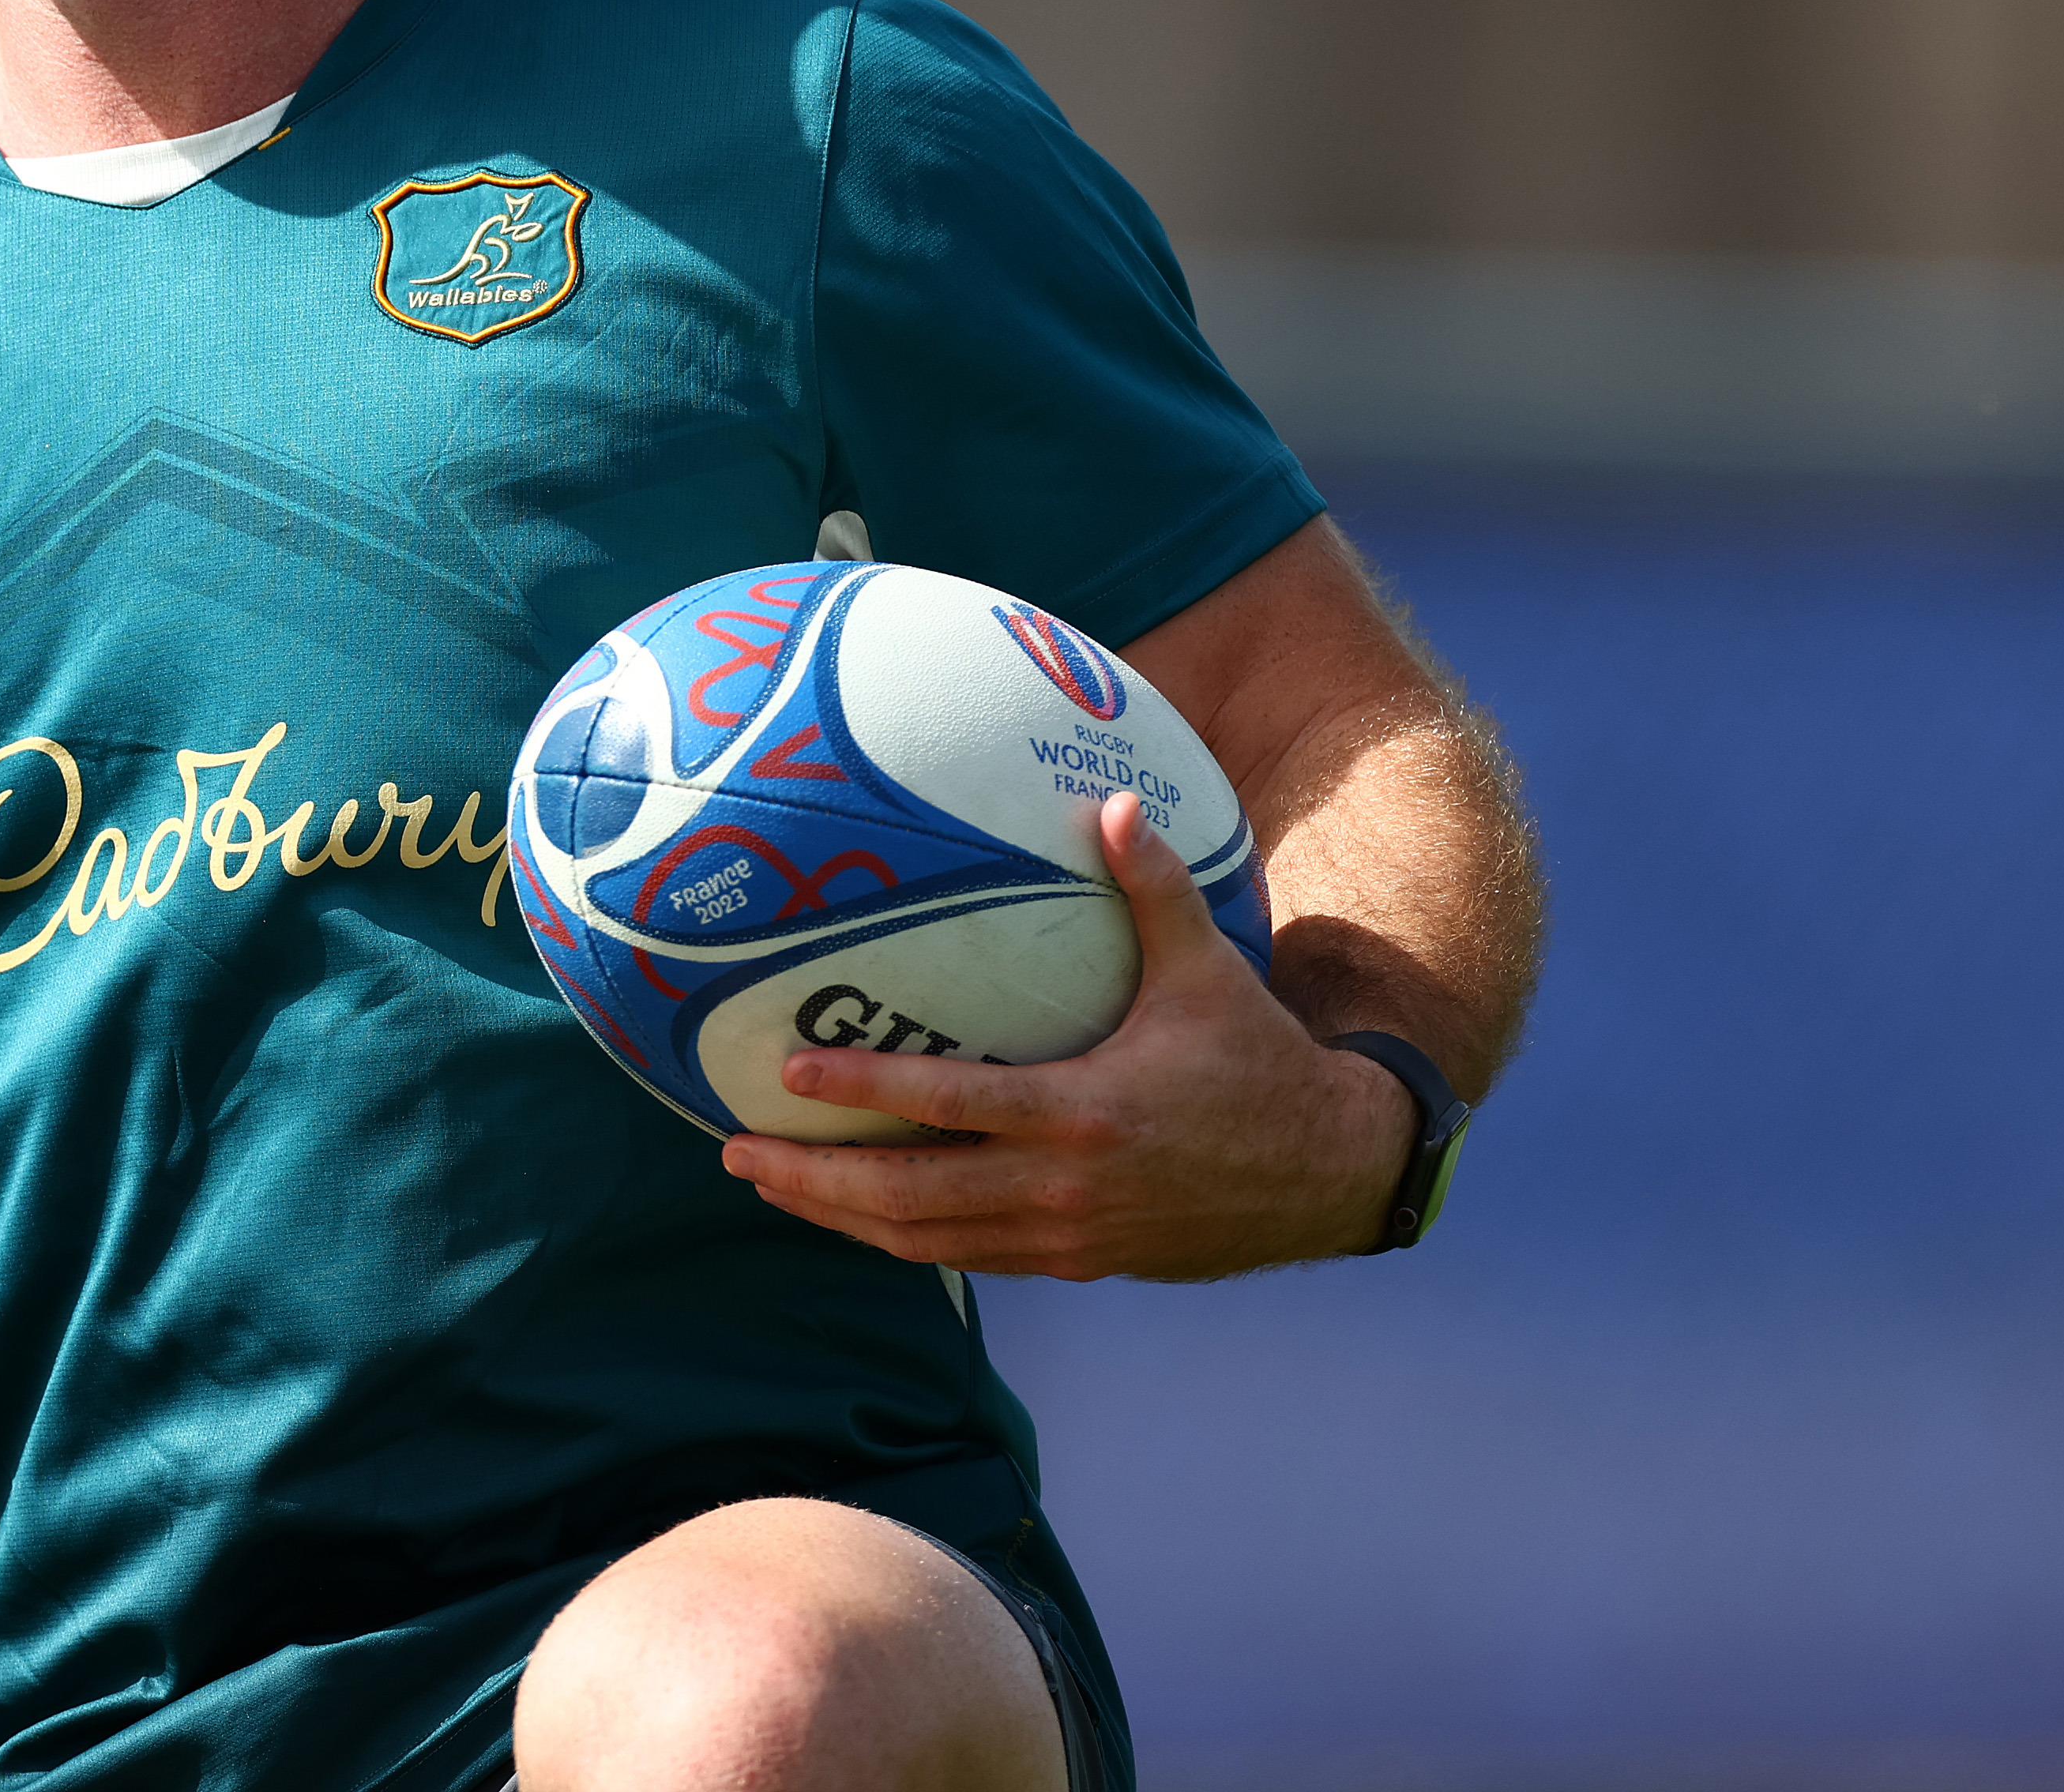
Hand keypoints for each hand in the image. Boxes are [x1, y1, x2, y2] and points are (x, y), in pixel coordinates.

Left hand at [712, 793, 1418, 1280]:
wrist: (1327, 1174)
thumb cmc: (1258, 1061)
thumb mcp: (1209, 970)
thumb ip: (1152, 888)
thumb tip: (1113, 799)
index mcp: (1083, 1114)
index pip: (946, 1108)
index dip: (862, 1091)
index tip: (786, 1072)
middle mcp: (1062, 1188)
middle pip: (909, 1198)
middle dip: (815, 1178)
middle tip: (736, 1150)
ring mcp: (1065, 1238)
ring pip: (927, 1241)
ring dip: (840, 1217)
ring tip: (768, 1184)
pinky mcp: (1075, 1264)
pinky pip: (967, 1256)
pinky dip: (901, 1238)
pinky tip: (853, 1214)